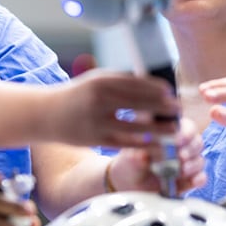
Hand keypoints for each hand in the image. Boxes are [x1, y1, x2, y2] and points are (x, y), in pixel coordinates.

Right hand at [48, 69, 181, 147]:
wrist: (45, 113)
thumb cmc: (77, 95)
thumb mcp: (95, 81)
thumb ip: (121, 82)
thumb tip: (154, 86)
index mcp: (102, 80)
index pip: (139, 84)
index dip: (160, 90)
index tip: (172, 95)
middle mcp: (100, 99)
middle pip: (141, 104)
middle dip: (164, 109)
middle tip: (179, 112)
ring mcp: (97, 120)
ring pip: (137, 126)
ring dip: (159, 129)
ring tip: (174, 131)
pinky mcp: (95, 139)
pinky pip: (125, 142)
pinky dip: (142, 144)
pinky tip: (155, 144)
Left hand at [106, 117, 206, 193]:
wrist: (129, 182)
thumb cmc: (130, 162)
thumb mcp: (130, 157)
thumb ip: (137, 155)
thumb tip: (144, 156)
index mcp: (169, 130)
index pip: (186, 126)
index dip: (185, 132)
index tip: (177, 140)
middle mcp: (182, 145)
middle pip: (197, 141)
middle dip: (190, 150)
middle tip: (180, 156)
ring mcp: (187, 161)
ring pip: (200, 159)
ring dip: (192, 165)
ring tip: (180, 170)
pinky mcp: (189, 178)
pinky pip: (201, 177)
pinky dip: (198, 179)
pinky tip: (192, 180)